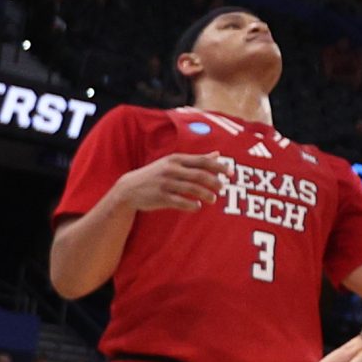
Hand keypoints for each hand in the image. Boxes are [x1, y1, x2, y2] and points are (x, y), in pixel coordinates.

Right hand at [117, 152, 231, 212]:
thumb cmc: (157, 175)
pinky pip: (180, 201)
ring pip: (191, 189)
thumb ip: (196, 160)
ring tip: (213, 200)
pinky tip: (197, 207)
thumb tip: (217, 154)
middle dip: (214, 182)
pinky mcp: (160, 197)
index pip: (202, 161)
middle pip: (199, 175)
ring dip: (206, 195)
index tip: (231, 173)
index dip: (219, 167)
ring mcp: (165, 183)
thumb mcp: (174, 163)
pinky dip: (191, 204)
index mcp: (176, 159)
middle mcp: (171, 169)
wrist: (129, 188)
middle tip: (223, 188)